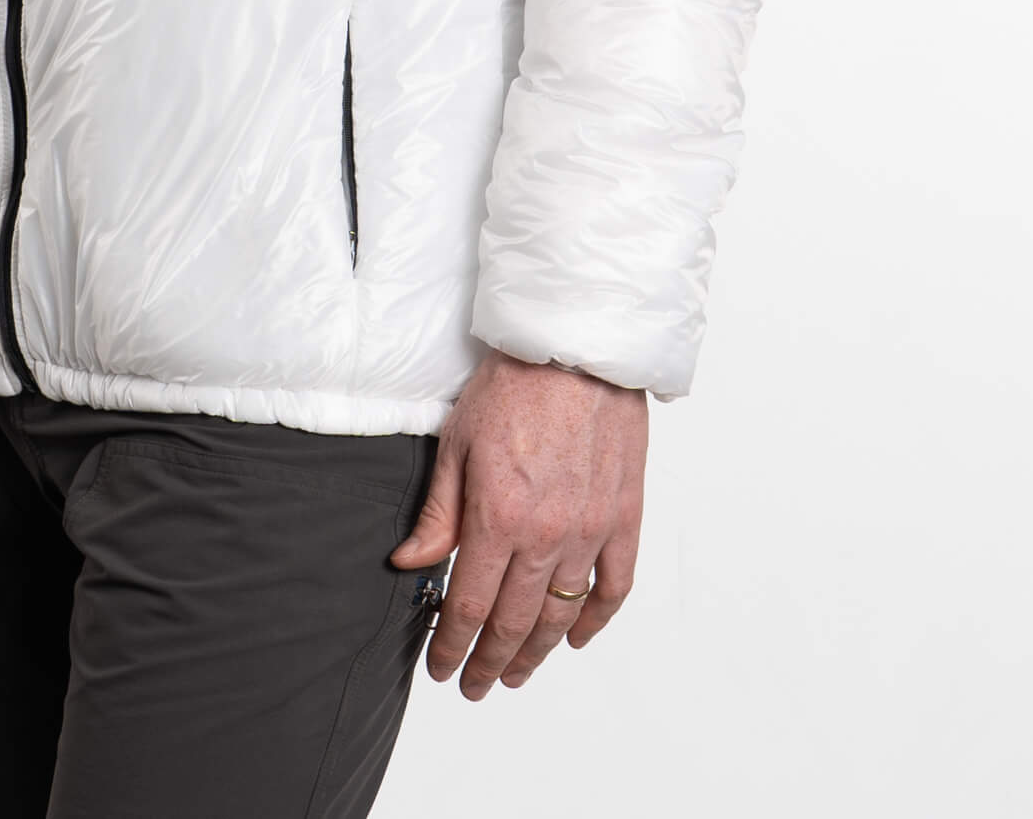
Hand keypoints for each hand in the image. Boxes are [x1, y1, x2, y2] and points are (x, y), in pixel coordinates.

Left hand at [388, 343, 645, 697]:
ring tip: (516, 674)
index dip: (451, 646)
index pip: (467, 607)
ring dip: (535, 653)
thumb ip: (437, 513)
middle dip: (488, 663)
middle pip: (512, 623)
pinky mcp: (623, 519)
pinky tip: (576, 639)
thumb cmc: (513, 384)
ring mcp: (590, 532)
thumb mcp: (456, 442)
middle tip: (474, 685)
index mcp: (497, 518)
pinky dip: (595, 622)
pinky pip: (613, 588)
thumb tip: (409, 563)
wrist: (578, 346)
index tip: (441, 668)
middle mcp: (546, 537)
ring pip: (560, 617)